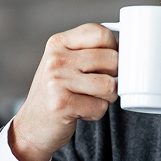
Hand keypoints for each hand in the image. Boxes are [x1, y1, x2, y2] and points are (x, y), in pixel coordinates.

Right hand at [10, 24, 118, 160]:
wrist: (31, 127)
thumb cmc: (56, 94)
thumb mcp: (64, 64)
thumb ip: (89, 52)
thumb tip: (129, 52)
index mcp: (58, 43)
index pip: (101, 33)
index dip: (114, 48)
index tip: (109, 63)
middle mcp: (56, 59)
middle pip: (112, 59)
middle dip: (114, 77)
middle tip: (99, 87)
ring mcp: (57, 81)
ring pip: (110, 85)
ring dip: (107, 98)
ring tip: (90, 99)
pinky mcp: (61, 104)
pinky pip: (100, 107)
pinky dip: (96, 113)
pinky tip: (80, 112)